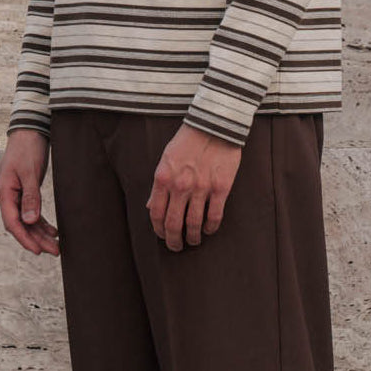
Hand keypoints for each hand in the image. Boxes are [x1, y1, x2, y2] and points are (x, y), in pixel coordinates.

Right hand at [0, 129, 59, 255]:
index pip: (12, 222)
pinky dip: (42, 223)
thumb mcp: (30, 173)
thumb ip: (31, 197)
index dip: (25, 239)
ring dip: (41, 234)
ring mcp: (15, 194)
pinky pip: (32, 212)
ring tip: (56, 246)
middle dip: (36, 240)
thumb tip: (29, 221)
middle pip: (21, 225)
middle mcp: (7, 195)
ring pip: (27, 221)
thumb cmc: (28, 148)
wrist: (29, 130)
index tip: (37, 251)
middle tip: (55, 252)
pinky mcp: (25, 191)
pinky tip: (53, 232)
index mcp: (4, 192)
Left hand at [146, 122, 241, 250]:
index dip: (158, 230)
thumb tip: (149, 206)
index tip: (162, 236)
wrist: (214, 124)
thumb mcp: (166, 158)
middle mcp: (180, 186)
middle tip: (176, 247)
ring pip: (193, 224)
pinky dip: (210, 228)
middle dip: (173, 241)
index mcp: (163, 178)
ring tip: (193, 242)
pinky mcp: (220, 188)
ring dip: (192, 238)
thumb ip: (158, 184)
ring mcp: (201, 188)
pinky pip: (214, 216)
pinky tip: (208, 230)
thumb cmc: (188, 140)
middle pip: (173, 224)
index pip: (155, 213)